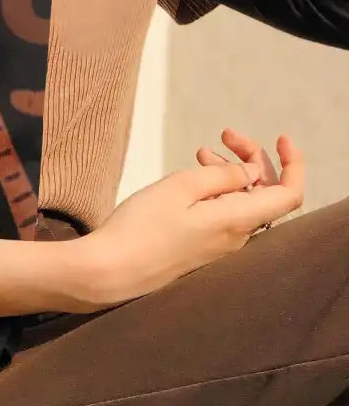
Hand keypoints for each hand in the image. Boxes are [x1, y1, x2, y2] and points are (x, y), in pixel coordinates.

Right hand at [64, 141, 304, 310]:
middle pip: (266, 193)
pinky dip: (218, 188)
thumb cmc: (142, 227)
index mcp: (237, 220)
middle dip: (252, 158)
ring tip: (204, 150)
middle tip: (224, 134)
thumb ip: (221, 176)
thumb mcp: (180, 187)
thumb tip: (250, 172)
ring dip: (232, 171)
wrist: (112, 271)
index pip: (289, 194)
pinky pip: (225, 213)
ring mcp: (220, 245)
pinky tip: (195, 175)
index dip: (293, 164)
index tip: (280, 138)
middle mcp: (237, 237)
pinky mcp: (202, 248)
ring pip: (244, 201)